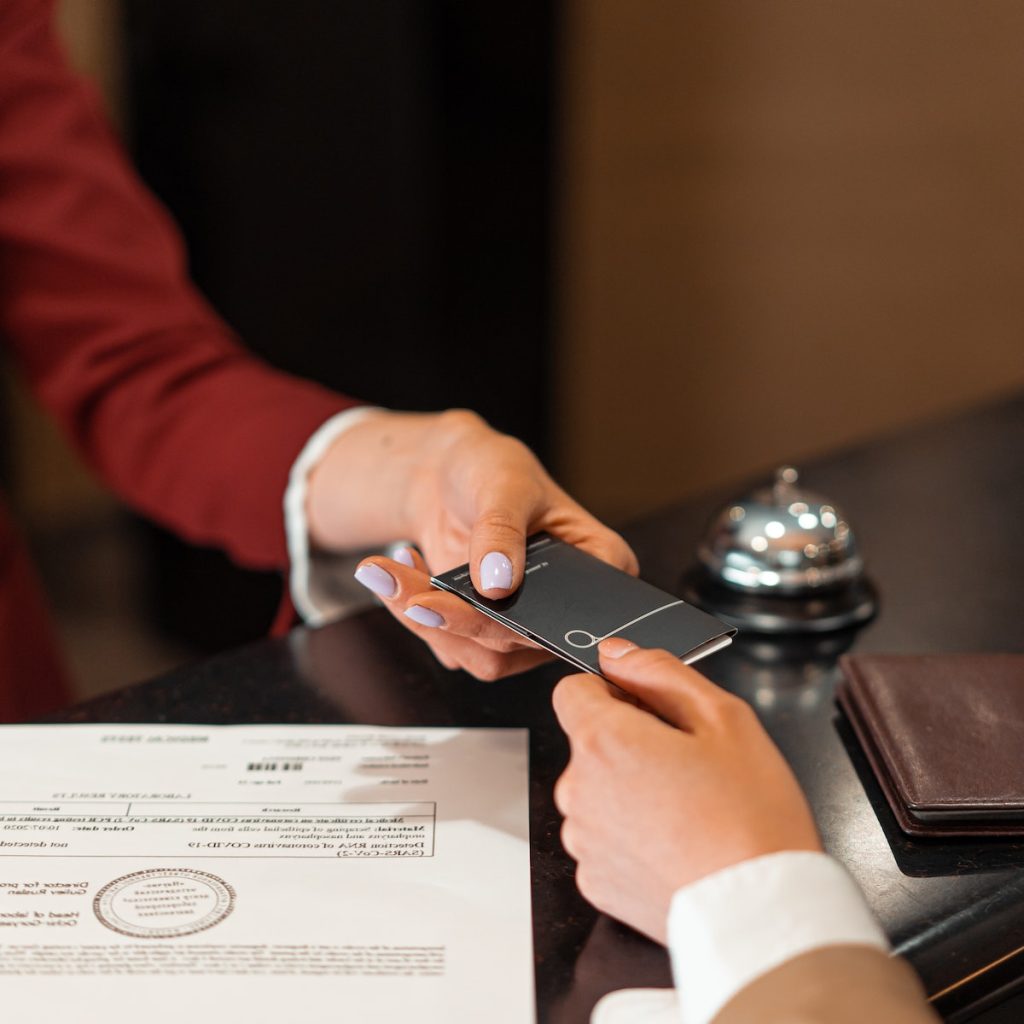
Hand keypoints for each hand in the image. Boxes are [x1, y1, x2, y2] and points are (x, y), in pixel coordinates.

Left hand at [305, 409, 636, 679]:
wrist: (446, 474)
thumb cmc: (492, 466)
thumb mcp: (504, 482)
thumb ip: (502, 530)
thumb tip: (498, 584)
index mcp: (600, 563)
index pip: (579, 611)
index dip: (531, 618)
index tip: (481, 601)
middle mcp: (568, 605)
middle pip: (521, 640)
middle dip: (459, 619)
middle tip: (413, 596)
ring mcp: (525, 623)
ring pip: (482, 655)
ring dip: (427, 623)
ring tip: (389, 573)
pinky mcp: (484, 631)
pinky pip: (451, 646)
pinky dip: (415, 616)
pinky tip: (399, 572)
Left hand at [552, 640, 820, 943]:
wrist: (760, 912)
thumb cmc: (751, 818)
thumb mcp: (723, 717)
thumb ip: (660, 672)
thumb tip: (617, 653)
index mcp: (604, 741)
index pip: (572, 690)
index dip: (612, 691)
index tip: (647, 709)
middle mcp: (579, 789)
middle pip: (588, 743)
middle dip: (628, 743)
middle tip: (687, 765)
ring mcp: (584, 839)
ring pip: (596, 791)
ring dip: (628, 791)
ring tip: (687, 811)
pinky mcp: (594, 880)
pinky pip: (604, 838)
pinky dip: (631, 836)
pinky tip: (676, 844)